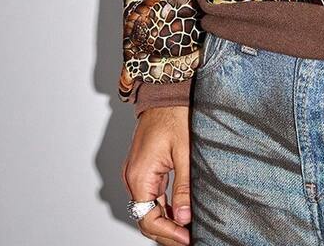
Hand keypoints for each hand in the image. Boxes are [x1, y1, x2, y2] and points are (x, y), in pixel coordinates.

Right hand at [121, 105, 191, 244]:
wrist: (166, 91)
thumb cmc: (175, 114)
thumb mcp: (185, 152)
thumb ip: (183, 187)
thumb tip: (183, 218)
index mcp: (140, 175)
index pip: (148, 219)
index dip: (168, 233)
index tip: (188, 238)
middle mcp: (133, 176)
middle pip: (146, 217)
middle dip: (167, 232)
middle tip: (190, 238)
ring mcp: (137, 172)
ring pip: (148, 208)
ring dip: (166, 221)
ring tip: (188, 230)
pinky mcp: (144, 168)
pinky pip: (151, 195)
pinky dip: (164, 208)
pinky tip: (179, 213)